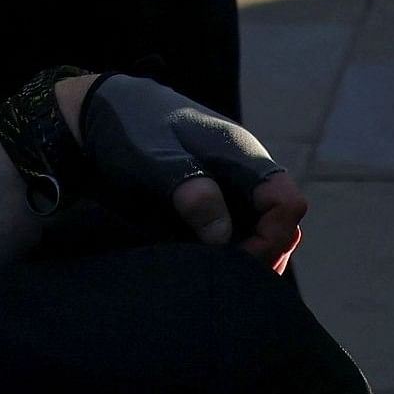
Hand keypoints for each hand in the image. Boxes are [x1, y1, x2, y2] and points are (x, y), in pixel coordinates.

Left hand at [73, 75, 305, 270]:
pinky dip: (229, 250)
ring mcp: (231, 186)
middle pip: (281, 223)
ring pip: (261, 230)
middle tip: (226, 280)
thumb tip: (222, 235)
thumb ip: (191, 189)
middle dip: (263, 254)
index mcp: (242, 156)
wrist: (107, 113)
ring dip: (247, 256)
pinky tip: (205, 265)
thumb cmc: (133, 130)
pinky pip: (236, 229)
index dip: (271, 238)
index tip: (236, 262)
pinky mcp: (212, 198)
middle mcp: (245, 173)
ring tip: (216, 277)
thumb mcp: (156, 159)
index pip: (287, 203)